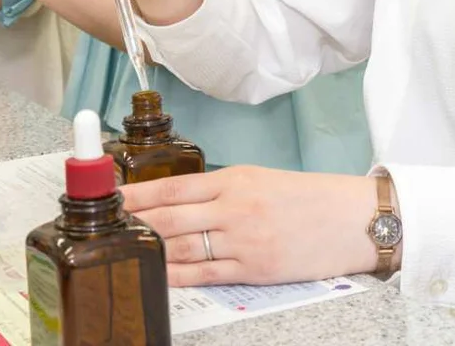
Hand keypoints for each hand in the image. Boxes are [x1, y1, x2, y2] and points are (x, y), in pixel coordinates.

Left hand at [122, 167, 379, 286]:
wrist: (352, 218)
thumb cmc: (308, 198)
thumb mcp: (262, 180)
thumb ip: (222, 190)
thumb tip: (178, 202)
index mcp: (235, 179)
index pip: (172, 187)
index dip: (136, 194)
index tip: (110, 198)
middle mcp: (235, 206)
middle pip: (169, 217)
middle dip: (132, 223)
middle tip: (101, 228)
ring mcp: (244, 240)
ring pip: (182, 246)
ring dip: (149, 249)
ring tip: (119, 251)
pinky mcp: (255, 269)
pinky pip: (206, 274)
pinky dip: (177, 275)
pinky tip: (156, 275)